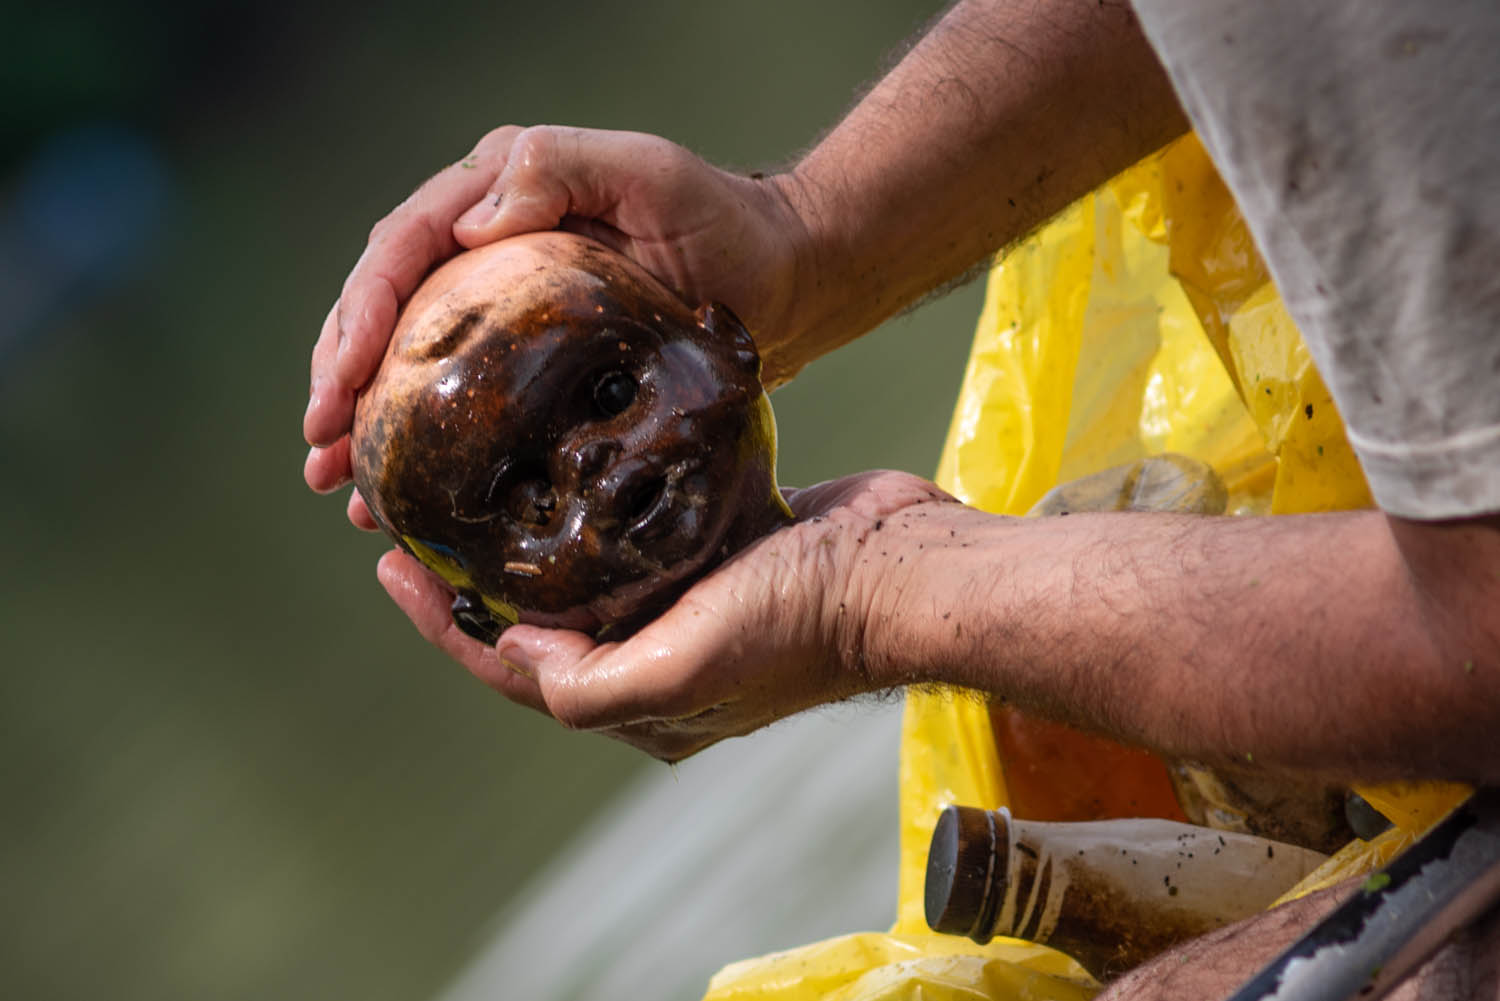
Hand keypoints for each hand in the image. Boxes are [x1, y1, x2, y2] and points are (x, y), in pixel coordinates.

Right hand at [303, 125, 813, 508]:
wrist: (786, 281)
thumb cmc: (727, 223)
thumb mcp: (649, 174)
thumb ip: (560, 167)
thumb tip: (471, 224)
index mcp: (501, 195)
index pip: (404, 248)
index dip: (359, 313)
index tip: (338, 380)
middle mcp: (489, 248)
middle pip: (391, 310)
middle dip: (342, 378)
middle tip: (318, 447)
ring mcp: (509, 309)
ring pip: (415, 364)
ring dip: (369, 423)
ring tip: (336, 485)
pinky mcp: (535, 362)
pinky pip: (465, 404)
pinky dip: (429, 447)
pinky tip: (400, 498)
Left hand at [376, 470, 955, 760]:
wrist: (901, 569)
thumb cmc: (800, 621)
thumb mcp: (684, 669)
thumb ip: (589, 683)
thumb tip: (519, 650)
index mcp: (644, 702)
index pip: (518, 670)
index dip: (447, 625)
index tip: (393, 566)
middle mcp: (660, 657)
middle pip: (542, 622)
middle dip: (475, 581)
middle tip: (416, 523)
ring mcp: (691, 601)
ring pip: (584, 573)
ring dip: (527, 538)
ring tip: (474, 487)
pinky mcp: (717, 547)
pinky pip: (635, 528)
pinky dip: (590, 503)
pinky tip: (563, 460)